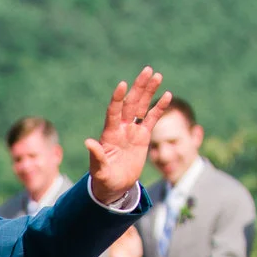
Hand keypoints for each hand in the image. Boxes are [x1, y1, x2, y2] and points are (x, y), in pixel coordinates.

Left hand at [83, 65, 171, 207]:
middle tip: (147, 70)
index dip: (117, 99)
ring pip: (142, 106)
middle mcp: (120, 128)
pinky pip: (152, 119)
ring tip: (157, 75)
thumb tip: (88, 142)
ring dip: (149, 91)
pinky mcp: (142, 136)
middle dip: (138, 87)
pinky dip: (159, 107)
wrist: (115, 187)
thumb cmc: (104, 180)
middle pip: (130, 103)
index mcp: (109, 134)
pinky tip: (168, 95)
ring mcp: (132, 130)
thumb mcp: (99, 171)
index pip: (113, 112)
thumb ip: (96, 156)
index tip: (122, 85)